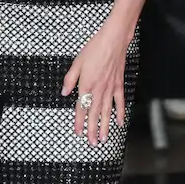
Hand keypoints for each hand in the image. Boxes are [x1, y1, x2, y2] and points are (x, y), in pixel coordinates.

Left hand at [62, 20, 129, 145]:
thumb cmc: (94, 49)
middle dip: (93, 130)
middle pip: (95, 114)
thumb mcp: (76, 63)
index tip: (78, 132)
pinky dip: (120, 113)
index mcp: (86, 85)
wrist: (113, 41)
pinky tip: (119, 123)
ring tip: (104, 139)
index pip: (81, 108)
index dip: (79, 122)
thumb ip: (69, 79)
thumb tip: (64, 92)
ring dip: (105, 126)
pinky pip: (120, 102)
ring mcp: (110, 89)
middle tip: (92, 143)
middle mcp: (99, 90)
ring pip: (107, 112)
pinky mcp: (119, 85)